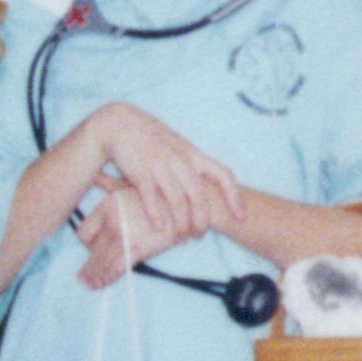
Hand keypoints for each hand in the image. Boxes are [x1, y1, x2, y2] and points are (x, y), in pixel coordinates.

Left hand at [74, 179, 213, 285]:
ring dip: (92, 275)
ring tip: (87, 284)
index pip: (84, 231)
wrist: (194, 201)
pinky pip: (115, 268)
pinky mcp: (138, 247)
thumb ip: (111, 182)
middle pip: (90, 249)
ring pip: (100, 261)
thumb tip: (96, 175)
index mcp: (109, 204)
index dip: (86, 243)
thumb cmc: (165, 191)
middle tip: (81, 278)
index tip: (92, 249)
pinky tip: (96, 284)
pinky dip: (105, 278)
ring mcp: (124, 233)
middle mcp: (112, 219)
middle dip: (87, 266)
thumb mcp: (135, 183)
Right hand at [87, 106, 243, 249]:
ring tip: (182, 237)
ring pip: (178, 201)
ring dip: (181, 223)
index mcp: (194, 155)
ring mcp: (161, 166)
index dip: (235, 197)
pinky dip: (156, 215)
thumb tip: (208, 187)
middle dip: (202, 220)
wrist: (121, 123)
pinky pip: (151, 198)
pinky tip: (159, 228)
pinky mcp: (140, 172)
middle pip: (199, 196)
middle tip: (199, 235)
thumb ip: (192, 165)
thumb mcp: (179, 146)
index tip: (240, 216)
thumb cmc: (152, 139)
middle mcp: (181, 161)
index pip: (224, 175)